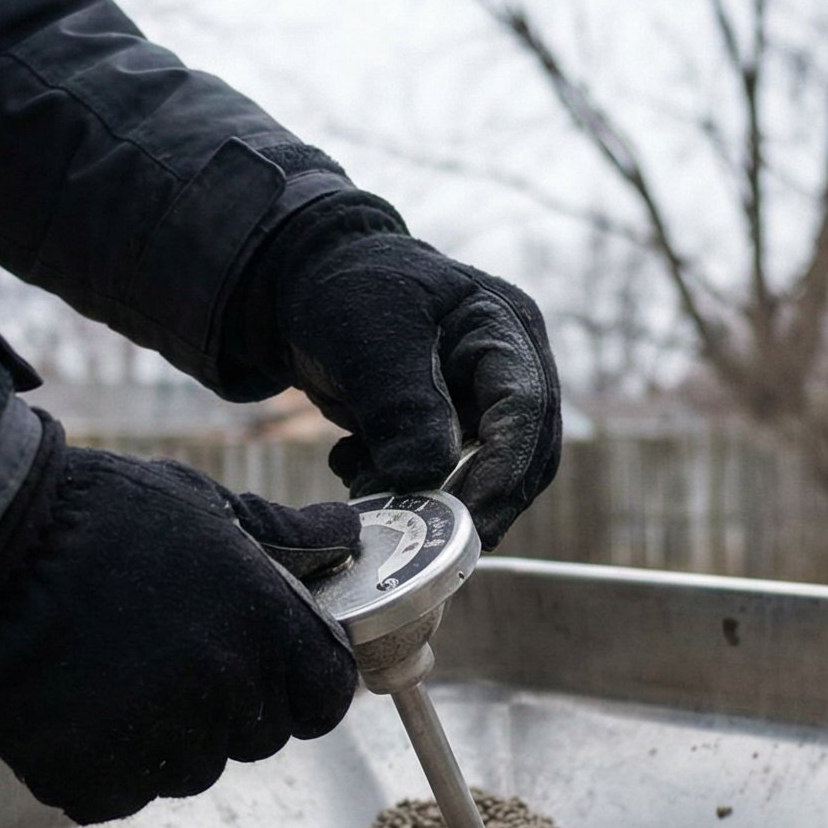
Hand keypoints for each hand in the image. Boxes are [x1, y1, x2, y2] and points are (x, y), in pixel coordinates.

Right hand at [0, 426, 362, 823]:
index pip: (326, 696)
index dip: (300, 681)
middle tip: (167, 651)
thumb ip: (283, 537)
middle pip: (257, 736)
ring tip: (111, 672)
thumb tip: (343, 538)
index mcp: (266, 628)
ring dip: (164, 737)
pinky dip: (100, 764)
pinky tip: (72, 704)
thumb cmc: (92, 514)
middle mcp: (225, 694)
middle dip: (228, 704)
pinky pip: (120, 794)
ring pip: (189, 769)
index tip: (266, 662)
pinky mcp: (90, 780)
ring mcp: (157, 744)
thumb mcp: (201, 505)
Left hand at [252, 193, 561, 546]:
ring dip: (431, 496)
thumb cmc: (343, 291)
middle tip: (434, 544)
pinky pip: (441, 475)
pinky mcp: (445, 427)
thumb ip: (402, 405)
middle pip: (523, 452)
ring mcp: (477, 399)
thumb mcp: (369, 338)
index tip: (467, 520)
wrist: (301, 284)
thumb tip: (426, 476)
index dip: (503, 470)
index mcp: (503, 327)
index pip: (525, 408)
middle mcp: (506, 366)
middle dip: (480, 501)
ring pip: (482, 472)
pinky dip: (400, 485)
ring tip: (368, 489)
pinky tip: (352, 466)